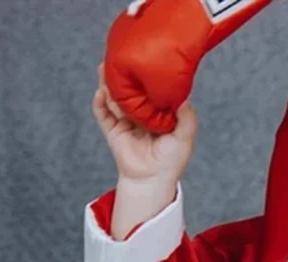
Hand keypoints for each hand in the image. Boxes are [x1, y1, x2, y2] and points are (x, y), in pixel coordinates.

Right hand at [92, 64, 196, 182]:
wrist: (153, 179)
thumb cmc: (172, 159)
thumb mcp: (185, 135)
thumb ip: (187, 117)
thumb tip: (183, 95)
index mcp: (155, 110)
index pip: (148, 87)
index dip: (145, 74)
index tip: (144, 58)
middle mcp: (138, 112)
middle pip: (128, 88)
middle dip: (123, 73)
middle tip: (120, 55)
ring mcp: (124, 120)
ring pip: (113, 96)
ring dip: (108, 82)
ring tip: (106, 67)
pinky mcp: (112, 130)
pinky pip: (102, 113)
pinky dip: (100, 102)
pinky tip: (102, 92)